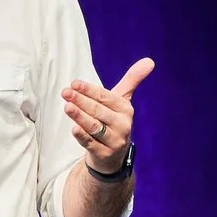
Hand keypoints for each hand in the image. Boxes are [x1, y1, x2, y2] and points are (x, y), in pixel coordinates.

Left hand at [62, 57, 150, 177]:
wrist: (112, 155)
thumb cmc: (113, 122)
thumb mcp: (122, 101)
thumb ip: (132, 80)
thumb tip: (150, 61)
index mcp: (125, 110)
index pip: (105, 97)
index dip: (89, 89)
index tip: (74, 83)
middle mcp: (123, 125)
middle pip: (98, 111)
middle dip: (81, 101)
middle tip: (65, 92)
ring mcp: (114, 141)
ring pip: (95, 127)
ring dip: (80, 116)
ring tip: (67, 107)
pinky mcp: (105, 154)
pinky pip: (91, 144)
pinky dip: (82, 136)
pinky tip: (74, 128)